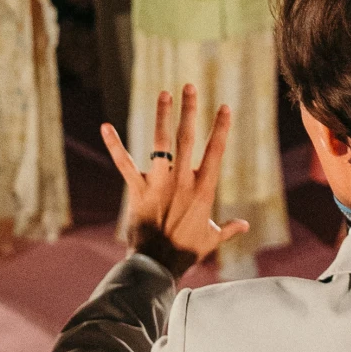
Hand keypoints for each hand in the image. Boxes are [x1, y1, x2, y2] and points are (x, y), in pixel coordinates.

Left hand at [101, 84, 249, 272]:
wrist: (158, 265)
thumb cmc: (186, 252)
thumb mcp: (211, 239)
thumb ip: (229, 229)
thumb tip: (245, 225)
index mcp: (203, 189)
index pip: (215, 151)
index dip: (221, 128)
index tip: (225, 106)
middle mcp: (183, 181)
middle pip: (187, 139)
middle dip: (190, 110)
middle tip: (190, 86)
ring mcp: (160, 183)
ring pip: (161, 143)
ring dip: (162, 117)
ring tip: (164, 94)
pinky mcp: (138, 190)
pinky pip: (124, 164)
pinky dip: (114, 145)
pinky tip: (105, 126)